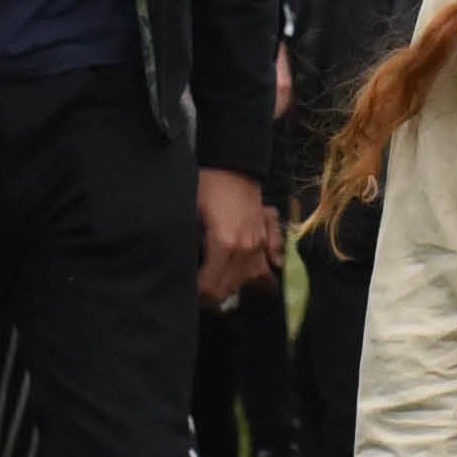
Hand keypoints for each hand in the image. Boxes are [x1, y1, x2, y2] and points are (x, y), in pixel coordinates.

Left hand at [195, 167, 282, 307]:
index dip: (197, 294)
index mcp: (224, 245)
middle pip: (231, 286)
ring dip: (237, 284)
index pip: (211, 285)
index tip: (188, 295)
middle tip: (200, 295)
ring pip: (253, 277)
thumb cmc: (208, 186)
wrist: (234, 161)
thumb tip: (182, 267)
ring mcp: (261, 241)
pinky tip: (265, 271)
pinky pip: (274, 257)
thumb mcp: (189, 214)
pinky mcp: (269, 231)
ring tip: (222, 286)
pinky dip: (270, 267)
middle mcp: (246, 249)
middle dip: (214, 295)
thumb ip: (190, 245)